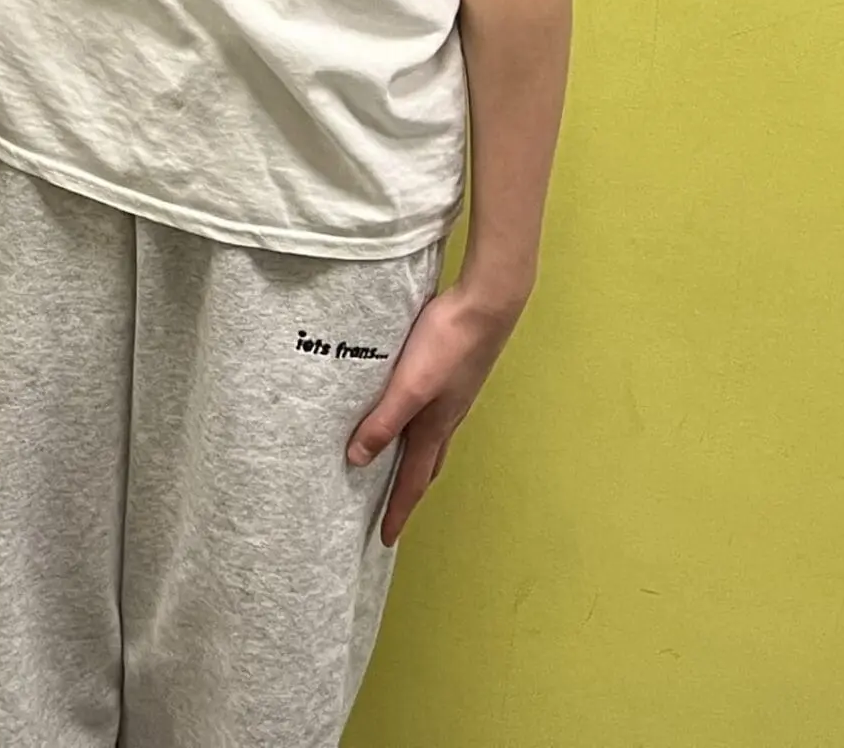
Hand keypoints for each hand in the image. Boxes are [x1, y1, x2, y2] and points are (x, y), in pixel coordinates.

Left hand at [347, 283, 521, 545]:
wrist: (487, 304)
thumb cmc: (448, 343)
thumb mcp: (409, 386)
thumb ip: (384, 421)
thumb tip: (356, 460)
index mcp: (435, 427)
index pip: (413, 482)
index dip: (398, 512)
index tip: (385, 540)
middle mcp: (447, 418)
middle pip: (425, 466)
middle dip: (408, 491)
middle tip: (391, 510)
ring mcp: (454, 396)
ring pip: (430, 439)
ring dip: (413, 457)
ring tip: (394, 463)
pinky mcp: (453, 373)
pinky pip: (432, 412)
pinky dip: (418, 425)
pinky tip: (409, 408)